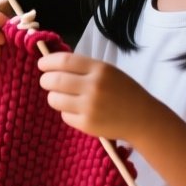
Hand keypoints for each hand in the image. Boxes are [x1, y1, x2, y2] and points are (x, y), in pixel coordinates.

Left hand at [37, 52, 161, 140]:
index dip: (48, 62)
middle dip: (45, 80)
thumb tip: (53, 64)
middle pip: (54, 80)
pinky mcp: (87, 125)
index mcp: (99, 69)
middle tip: (46, 81)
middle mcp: (93, 86)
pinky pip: (64, 116)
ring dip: (54, 97)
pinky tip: (77, 111)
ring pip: (55, 99)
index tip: (42, 64)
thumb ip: (84, 67)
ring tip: (63, 97)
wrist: (143, 118)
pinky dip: (66, 112)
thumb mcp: (108, 71)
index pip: (64, 61)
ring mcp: (89, 107)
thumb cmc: (124, 92)